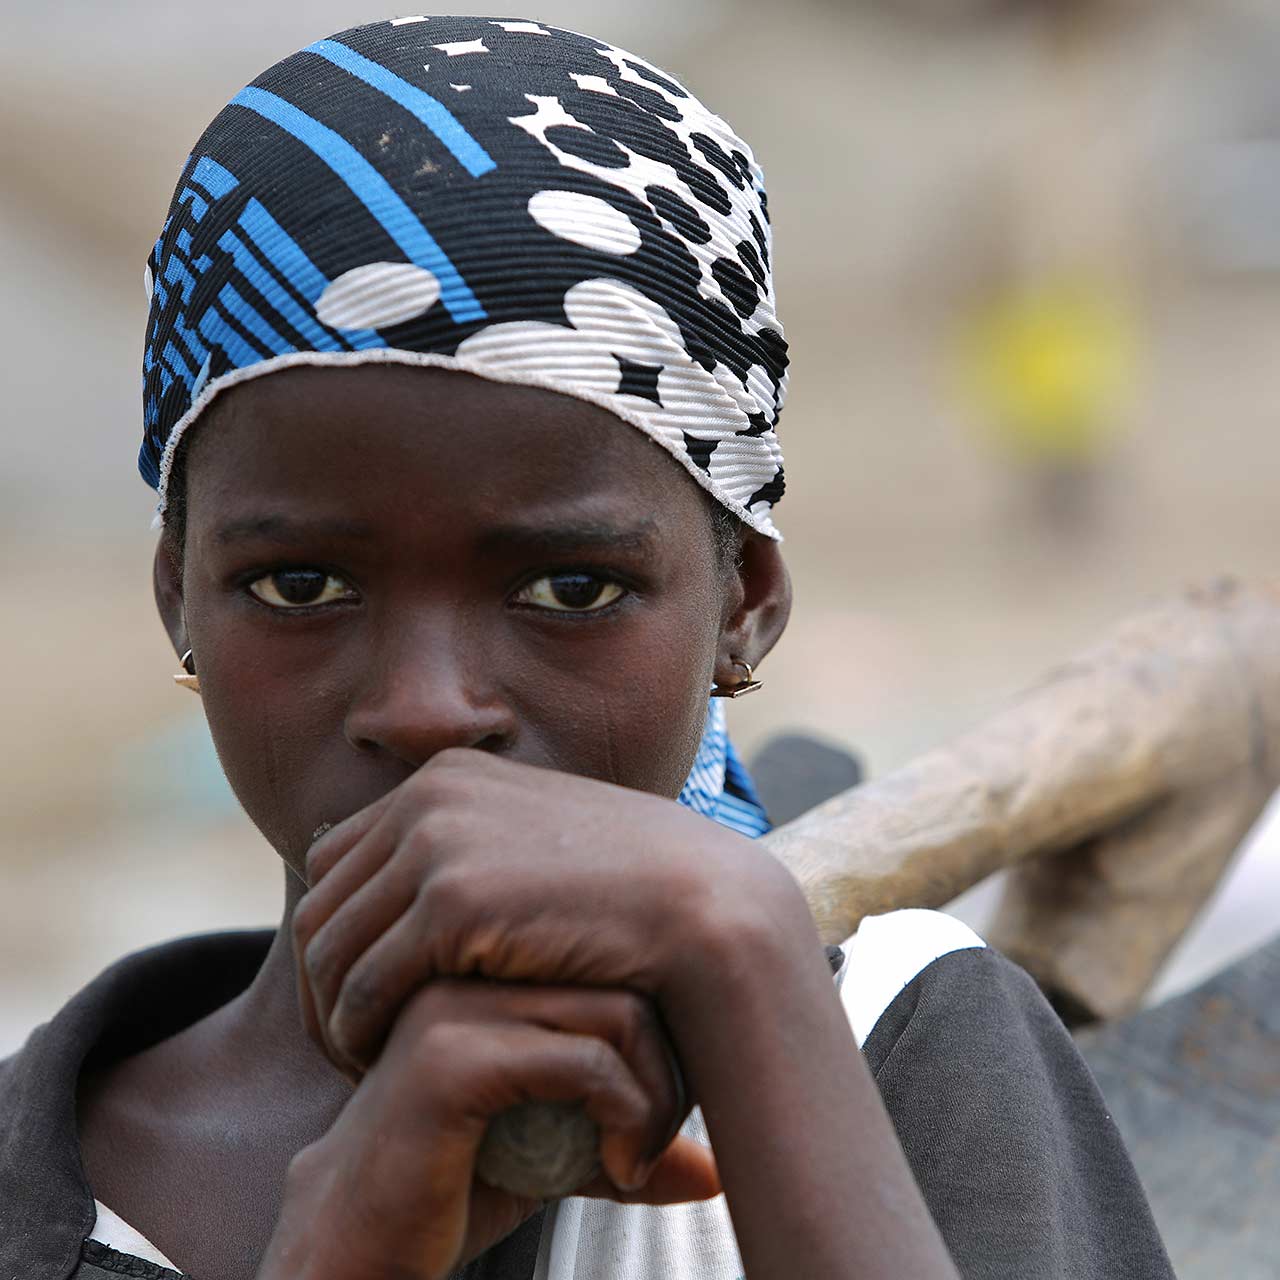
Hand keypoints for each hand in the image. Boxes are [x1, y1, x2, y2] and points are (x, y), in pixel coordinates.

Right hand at [258, 980, 719, 1279]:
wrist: (356, 1241)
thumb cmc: (447, 1184)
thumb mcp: (555, 1150)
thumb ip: (621, 1132)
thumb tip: (712, 1170)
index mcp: (488, 958)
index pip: (618, 953)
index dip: (665, 1030)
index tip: (664, 1107)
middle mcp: (467, 963)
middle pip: (630, 974)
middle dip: (671, 1061)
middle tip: (662, 1134)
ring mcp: (453, 1003)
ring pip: (618, 1011)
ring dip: (657, 1093)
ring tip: (638, 1154)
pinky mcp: (448, 1059)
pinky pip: (583, 1061)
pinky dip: (627, 1117)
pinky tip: (616, 1171)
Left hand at [292, 747, 807, 1075]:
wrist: (702, 906)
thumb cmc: (631, 888)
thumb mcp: (536, 843)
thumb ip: (477, 848)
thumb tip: (422, 889)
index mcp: (446, 776)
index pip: (336, 860)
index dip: (336, 934)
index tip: (352, 996)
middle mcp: (430, 795)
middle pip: (321, 904)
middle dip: (320, 982)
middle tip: (345, 1046)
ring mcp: (438, 841)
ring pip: (329, 949)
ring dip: (333, 1017)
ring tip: (364, 1065)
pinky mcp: (451, 901)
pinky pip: (363, 986)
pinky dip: (358, 1037)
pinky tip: (386, 1068)